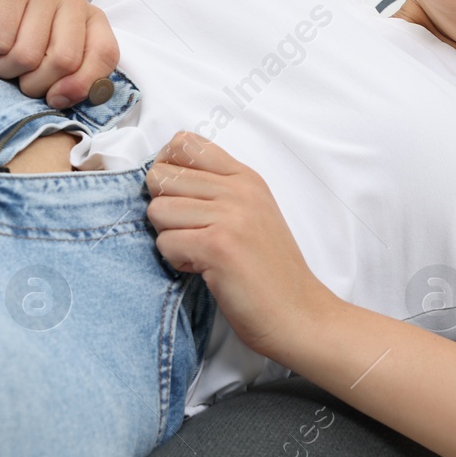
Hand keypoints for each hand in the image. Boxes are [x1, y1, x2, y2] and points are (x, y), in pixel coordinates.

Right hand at [0, 0, 118, 108]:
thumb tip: (65, 98)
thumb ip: (68, 82)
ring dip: (4, 68)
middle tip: (18, 74)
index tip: (55, 99)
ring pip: (28, 55)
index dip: (81, 86)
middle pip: (64, 61)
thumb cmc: (7, 44)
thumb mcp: (44, 67)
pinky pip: (1, 41)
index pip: (105, 55)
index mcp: (90, 18)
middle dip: (34, 83)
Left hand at [145, 131, 340, 361]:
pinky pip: (165, 242)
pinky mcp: (218, 245)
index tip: (178, 197)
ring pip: (157, 210)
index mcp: (245, 177)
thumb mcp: (251, 214)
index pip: (183, 143)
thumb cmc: (269, 272)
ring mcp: (229, 215)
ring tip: (199, 253)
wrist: (298, 313)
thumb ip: (216, 190)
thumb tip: (161, 177)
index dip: (166, 168)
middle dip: (164, 210)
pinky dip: (176, 261)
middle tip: (191, 233)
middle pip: (160, 177)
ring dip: (169, 238)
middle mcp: (238, 189)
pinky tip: (203, 270)